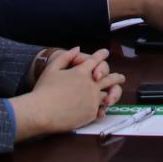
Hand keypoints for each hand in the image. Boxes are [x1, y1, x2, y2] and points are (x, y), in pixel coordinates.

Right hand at [12, 47, 126, 137]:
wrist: (41, 112)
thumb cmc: (43, 90)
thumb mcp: (52, 68)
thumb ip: (66, 57)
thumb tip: (78, 48)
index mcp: (81, 72)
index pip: (96, 60)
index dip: (101, 55)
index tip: (105, 52)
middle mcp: (91, 84)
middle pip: (110, 78)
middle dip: (117, 77)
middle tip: (121, 77)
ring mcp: (93, 99)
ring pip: (108, 94)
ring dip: (113, 93)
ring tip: (115, 94)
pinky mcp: (91, 113)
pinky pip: (101, 109)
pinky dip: (103, 108)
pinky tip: (104, 108)